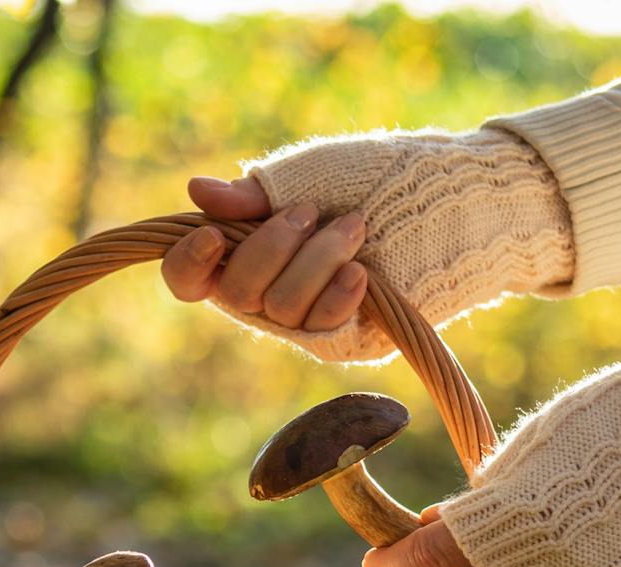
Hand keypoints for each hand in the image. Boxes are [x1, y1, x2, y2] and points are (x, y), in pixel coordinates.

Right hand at [160, 175, 368, 332]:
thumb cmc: (364, 179)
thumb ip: (252, 195)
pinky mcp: (337, 335)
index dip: (187, 263)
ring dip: (318, 259)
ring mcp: (298, 318)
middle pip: (235, 294)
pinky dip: (338, 294)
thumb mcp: (303, 177)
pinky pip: (320, 326)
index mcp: (239, 252)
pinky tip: (360, 271)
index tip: (212, 235)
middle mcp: (261, 292)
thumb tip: (197, 191)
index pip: (187, 279)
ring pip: (281, 307)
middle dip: (272, 248)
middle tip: (309, 212)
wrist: (433, 199)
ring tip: (354, 226)